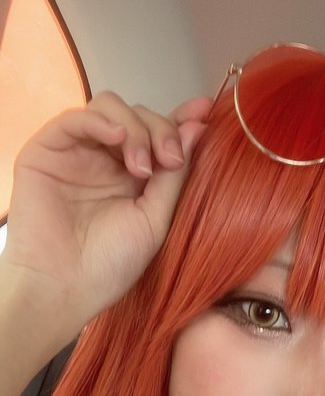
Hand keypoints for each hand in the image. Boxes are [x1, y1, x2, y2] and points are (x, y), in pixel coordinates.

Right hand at [3, 92, 211, 338]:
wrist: (65, 287)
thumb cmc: (109, 266)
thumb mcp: (155, 220)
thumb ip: (175, 176)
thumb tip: (197, 129)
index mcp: (134, 178)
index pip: (159, 134)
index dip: (182, 119)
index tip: (205, 111)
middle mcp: (106, 161)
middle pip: (139, 116)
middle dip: (161, 131)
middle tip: (171, 161)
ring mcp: (77, 154)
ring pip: (109, 108)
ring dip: (135, 128)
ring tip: (143, 168)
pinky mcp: (47, 151)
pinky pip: (75, 118)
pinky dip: (100, 121)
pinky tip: (118, 139)